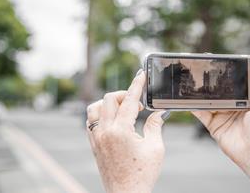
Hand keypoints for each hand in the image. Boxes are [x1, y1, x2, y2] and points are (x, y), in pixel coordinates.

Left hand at [86, 70, 168, 192]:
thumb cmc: (142, 174)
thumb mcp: (155, 149)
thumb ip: (155, 126)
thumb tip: (158, 113)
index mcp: (120, 131)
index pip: (129, 101)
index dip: (137, 85)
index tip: (141, 75)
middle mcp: (104, 132)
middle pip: (109, 99)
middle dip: (124, 95)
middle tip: (138, 103)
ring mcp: (96, 138)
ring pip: (95, 107)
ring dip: (109, 103)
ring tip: (123, 110)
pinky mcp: (93, 144)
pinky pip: (91, 120)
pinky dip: (101, 113)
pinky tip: (113, 119)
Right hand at [192, 66, 249, 190]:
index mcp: (247, 99)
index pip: (236, 83)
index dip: (229, 74)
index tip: (221, 64)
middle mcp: (233, 106)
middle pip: (220, 91)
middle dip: (212, 82)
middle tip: (204, 70)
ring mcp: (221, 115)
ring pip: (209, 100)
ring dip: (202, 92)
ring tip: (194, 82)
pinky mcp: (212, 124)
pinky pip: (201, 113)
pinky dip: (194, 106)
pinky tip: (189, 98)